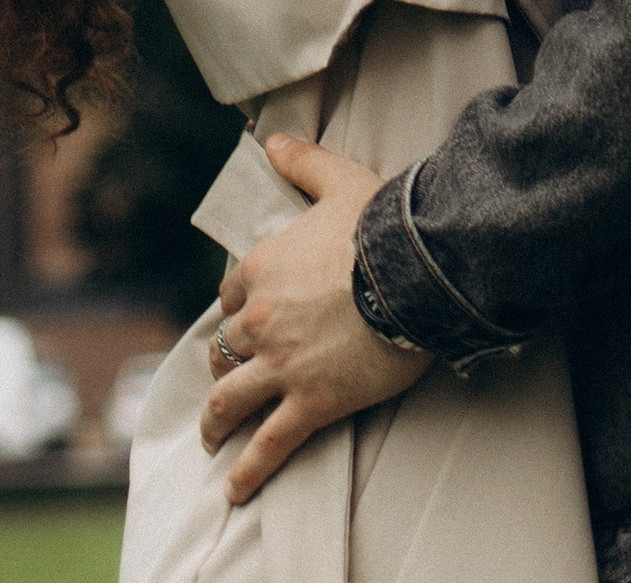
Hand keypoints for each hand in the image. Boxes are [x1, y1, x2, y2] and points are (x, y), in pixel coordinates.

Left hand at [199, 139, 422, 499]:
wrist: (417, 270)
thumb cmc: (381, 222)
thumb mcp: (339, 179)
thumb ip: (301, 161)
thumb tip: (271, 141)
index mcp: (262, 268)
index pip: (230, 297)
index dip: (236, 310)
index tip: (244, 322)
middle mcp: (261, 318)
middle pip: (224, 349)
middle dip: (222, 365)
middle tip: (228, 382)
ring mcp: (282, 364)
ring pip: (229, 399)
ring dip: (216, 422)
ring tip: (213, 440)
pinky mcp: (309, 403)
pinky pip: (267, 445)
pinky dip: (247, 472)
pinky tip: (235, 489)